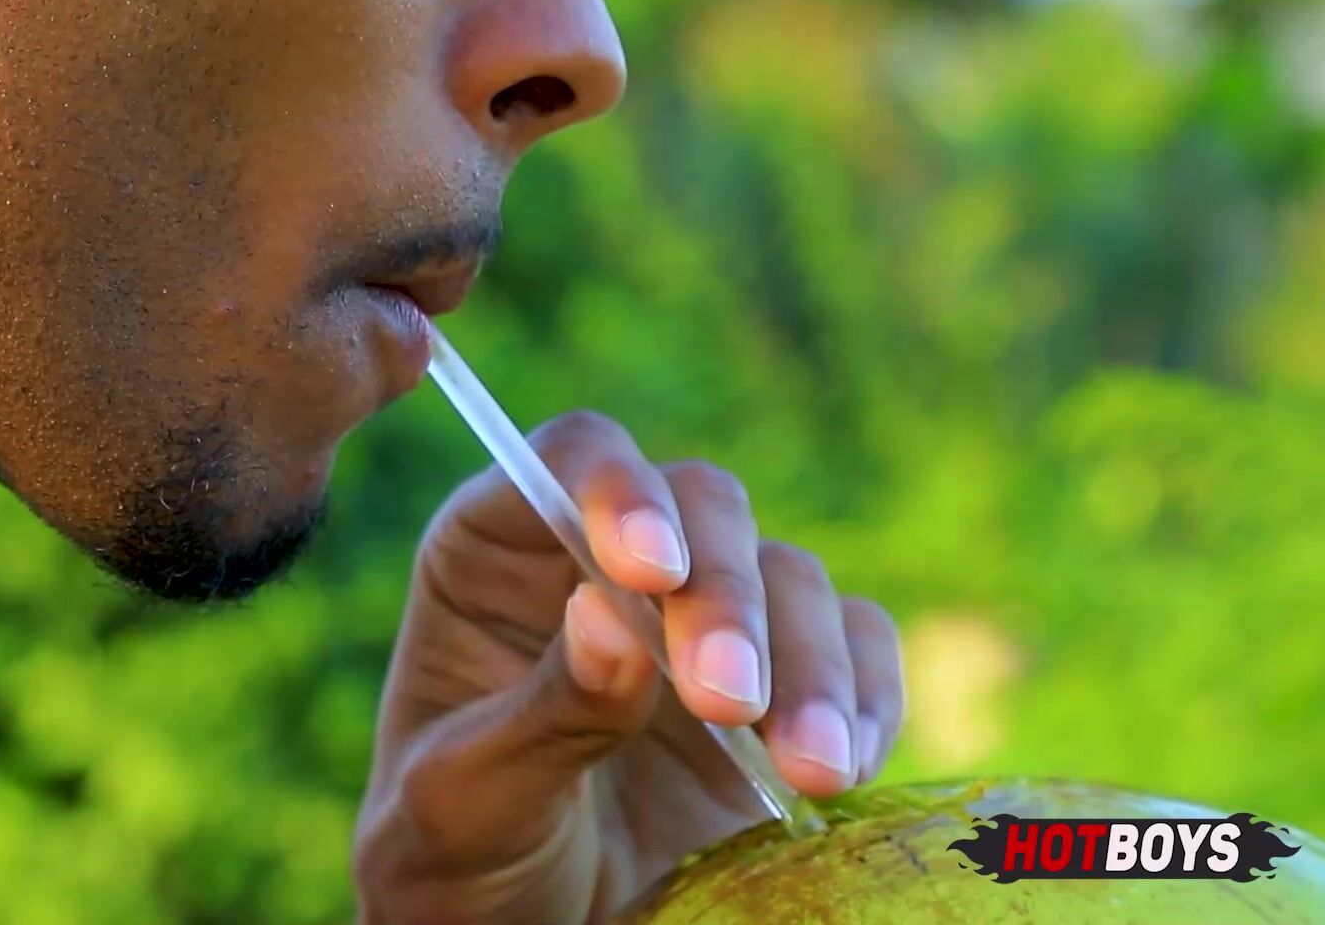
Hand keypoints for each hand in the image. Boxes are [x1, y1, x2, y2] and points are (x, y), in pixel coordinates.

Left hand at [352, 412, 904, 924]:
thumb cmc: (458, 863)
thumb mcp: (468, 802)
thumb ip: (540, 714)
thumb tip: (611, 614)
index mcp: (499, 553)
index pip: (570, 460)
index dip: (617, 489)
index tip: (646, 570)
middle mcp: (609, 560)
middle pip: (702, 505)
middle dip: (724, 596)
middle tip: (726, 700)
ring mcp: (704, 617)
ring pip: (789, 573)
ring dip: (808, 663)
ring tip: (806, 771)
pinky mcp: (787, 683)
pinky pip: (858, 648)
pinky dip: (866, 698)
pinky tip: (840, 767)